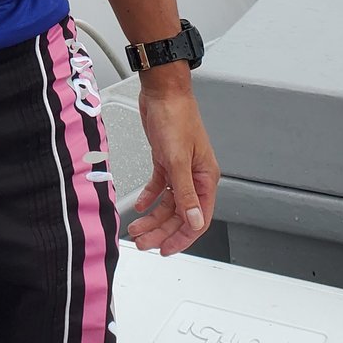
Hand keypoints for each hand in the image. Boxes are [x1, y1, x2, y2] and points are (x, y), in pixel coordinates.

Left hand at [126, 69, 219, 256]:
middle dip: (161, 231)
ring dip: (153, 217)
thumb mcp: (179, 159)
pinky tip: (140, 205)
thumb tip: (195, 221)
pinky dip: (149, 197)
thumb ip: (185, 193)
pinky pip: (159, 186)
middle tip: (143, 243)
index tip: (166, 250)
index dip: (183, 237)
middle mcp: (195, 176)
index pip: (198, 218)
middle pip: (180, 214)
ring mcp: (180, 169)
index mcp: (206, 178)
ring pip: (168, 203)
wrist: (162, 92)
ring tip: (136, 229)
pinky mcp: (166, 160)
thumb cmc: (177, 117)